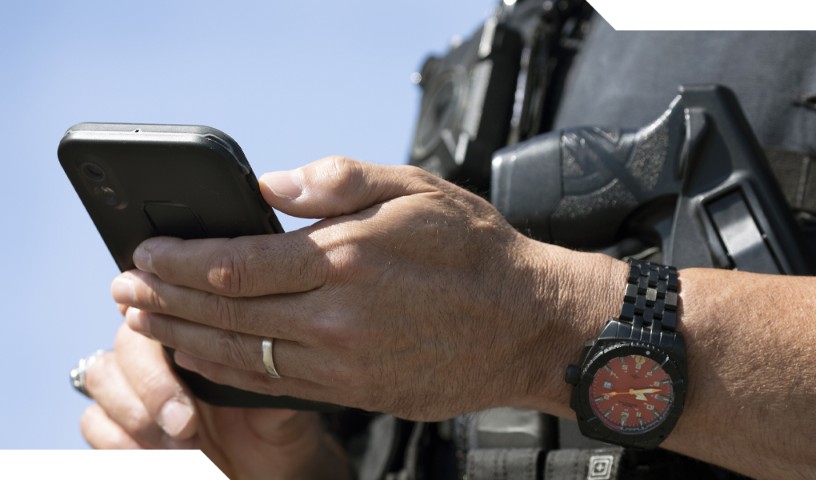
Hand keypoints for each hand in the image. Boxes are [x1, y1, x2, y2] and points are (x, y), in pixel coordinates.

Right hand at [81, 323, 347, 479]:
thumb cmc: (275, 430)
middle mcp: (161, 354)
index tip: (173, 345)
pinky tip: (158, 457)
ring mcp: (133, 388)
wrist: (266, 470)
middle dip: (153, 384)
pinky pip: (94, 422)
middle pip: (127, 342)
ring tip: (181, 444)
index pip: (165, 306)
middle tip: (185, 423)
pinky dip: (120, 442)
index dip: (158, 314)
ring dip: (136, 413)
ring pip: (101, 375)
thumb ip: (267, 383)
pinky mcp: (117, 425)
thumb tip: (258, 356)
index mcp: (199, 335)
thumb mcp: (281, 408)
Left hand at [110, 157, 580, 419]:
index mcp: (345, 259)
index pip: (236, 263)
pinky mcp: (356, 392)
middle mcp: (335, 318)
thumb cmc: (475, 254)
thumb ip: (336, 181)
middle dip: (166, 302)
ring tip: (148, 328)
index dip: (181, 262)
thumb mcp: (414, 189)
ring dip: (186, 341)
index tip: (144, 256)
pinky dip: (230, 372)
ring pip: (243, 355)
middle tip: (125, 294)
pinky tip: (208, 361)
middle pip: (227, 312)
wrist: (525, 323)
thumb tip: (271, 188)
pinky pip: (276, 385)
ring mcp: (343, 363)